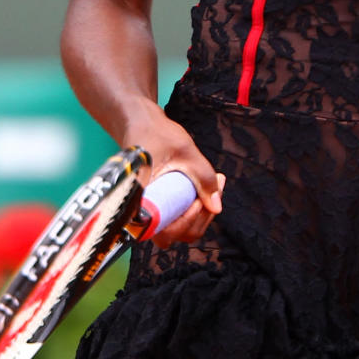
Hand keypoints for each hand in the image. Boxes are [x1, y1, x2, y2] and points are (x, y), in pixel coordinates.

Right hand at [124, 103, 224, 246]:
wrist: (141, 124)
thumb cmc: (157, 135)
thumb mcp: (186, 152)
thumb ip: (203, 178)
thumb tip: (217, 207)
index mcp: (140, 202)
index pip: (164, 232)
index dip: (185, 221)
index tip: (198, 200)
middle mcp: (142, 213)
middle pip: (176, 234)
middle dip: (201, 215)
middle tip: (217, 185)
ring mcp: (151, 212)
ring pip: (179, 228)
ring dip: (202, 211)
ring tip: (217, 182)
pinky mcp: (159, 206)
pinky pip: (179, 217)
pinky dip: (196, 206)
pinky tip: (209, 186)